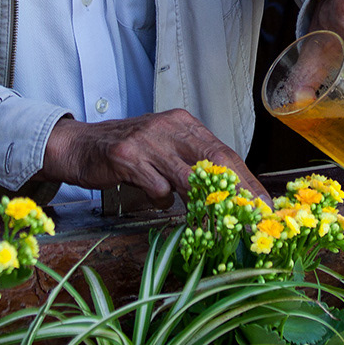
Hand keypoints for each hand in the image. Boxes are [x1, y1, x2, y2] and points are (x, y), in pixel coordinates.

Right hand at [37, 109, 268, 204]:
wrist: (79, 146)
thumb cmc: (126, 152)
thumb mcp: (163, 149)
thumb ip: (190, 164)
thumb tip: (226, 194)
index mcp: (183, 124)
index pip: (224, 152)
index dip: (247, 179)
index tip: (264, 204)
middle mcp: (169, 127)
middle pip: (214, 160)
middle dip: (238, 192)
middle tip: (253, 217)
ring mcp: (148, 140)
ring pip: (187, 176)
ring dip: (201, 203)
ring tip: (208, 221)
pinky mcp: (127, 156)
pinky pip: (156, 187)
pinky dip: (160, 199)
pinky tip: (151, 195)